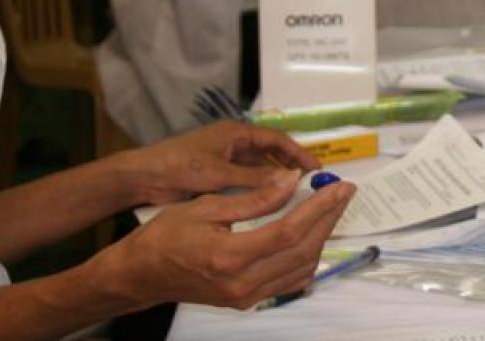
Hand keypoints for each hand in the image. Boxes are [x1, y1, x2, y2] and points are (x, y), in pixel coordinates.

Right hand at [95, 169, 356, 310]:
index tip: (340, 186)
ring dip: (322, 236)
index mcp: (230, 256)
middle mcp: (243, 283)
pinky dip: (307, 258)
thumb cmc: (166, 235)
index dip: (321, 208)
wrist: (141, 275)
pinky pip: (290, 282)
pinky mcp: (247, 301)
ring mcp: (247, 296)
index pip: (290, 231)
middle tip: (343, 192)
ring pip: (301, 268)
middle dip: (328, 218)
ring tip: (330, 208)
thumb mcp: (207, 206)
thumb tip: (292, 182)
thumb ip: (254, 199)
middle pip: (303, 250)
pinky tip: (312, 235)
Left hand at [122, 121, 320, 206]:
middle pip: (270, 153)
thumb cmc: (180, 167)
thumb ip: (254, 178)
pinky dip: (259, 189)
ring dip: (274, 179)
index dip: (298, 153)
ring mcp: (225, 160)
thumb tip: (289, 181)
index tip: (316, 169)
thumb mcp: (220, 173)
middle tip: (309, 186)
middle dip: (289, 167)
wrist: (144, 178)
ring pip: (258, 169)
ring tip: (294, 196)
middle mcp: (234, 144)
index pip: (277, 139)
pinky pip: (245, 181)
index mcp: (236, 133)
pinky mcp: (216, 176)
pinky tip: (269, 204)